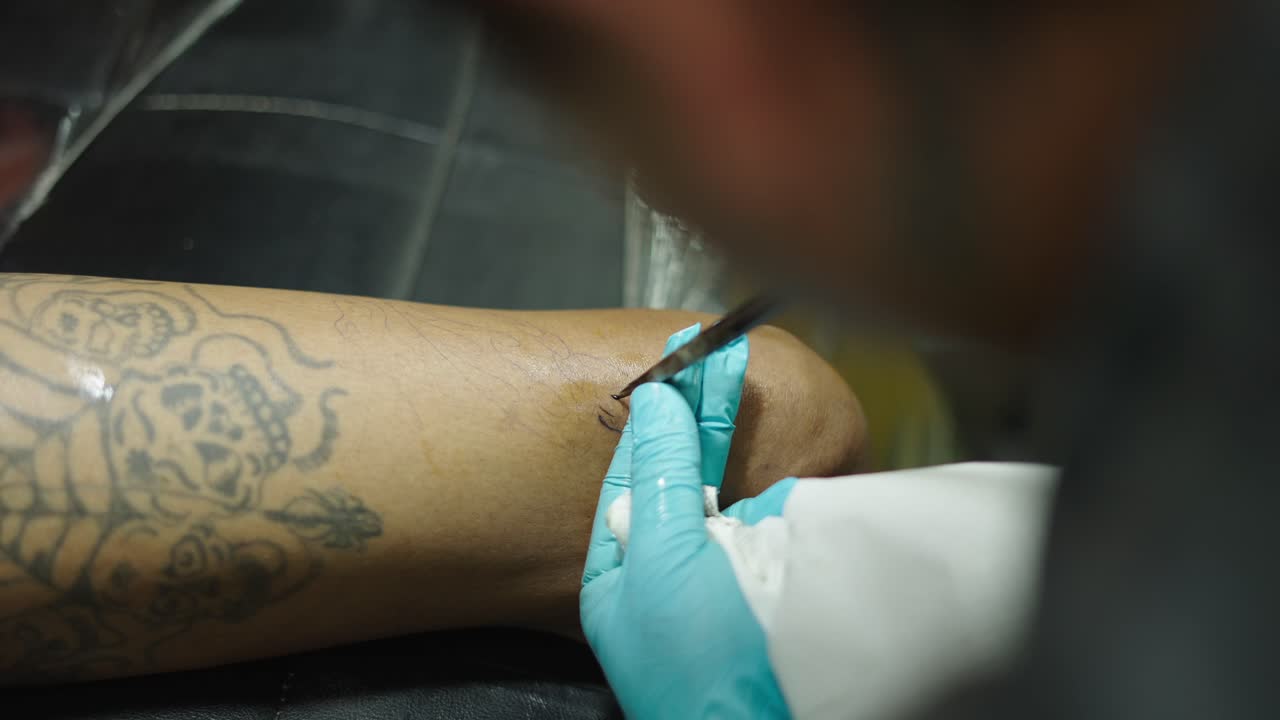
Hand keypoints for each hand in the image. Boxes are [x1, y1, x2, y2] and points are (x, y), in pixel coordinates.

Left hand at [581, 326, 791, 718]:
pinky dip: (778, 483)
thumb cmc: (700, 659)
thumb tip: (653, 401)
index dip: (658, 412)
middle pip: (687, 475)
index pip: (637, 472)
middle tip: (717, 350)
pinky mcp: (775, 586)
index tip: (676, 355)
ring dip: (739, 443)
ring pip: (731, 495)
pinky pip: (772, 522)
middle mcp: (672, 575)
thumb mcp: (663, 558)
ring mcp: (725, 581)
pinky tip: (785, 446)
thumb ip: (662, 475)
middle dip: (704, 417)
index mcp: (624, 574)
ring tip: (737, 375)